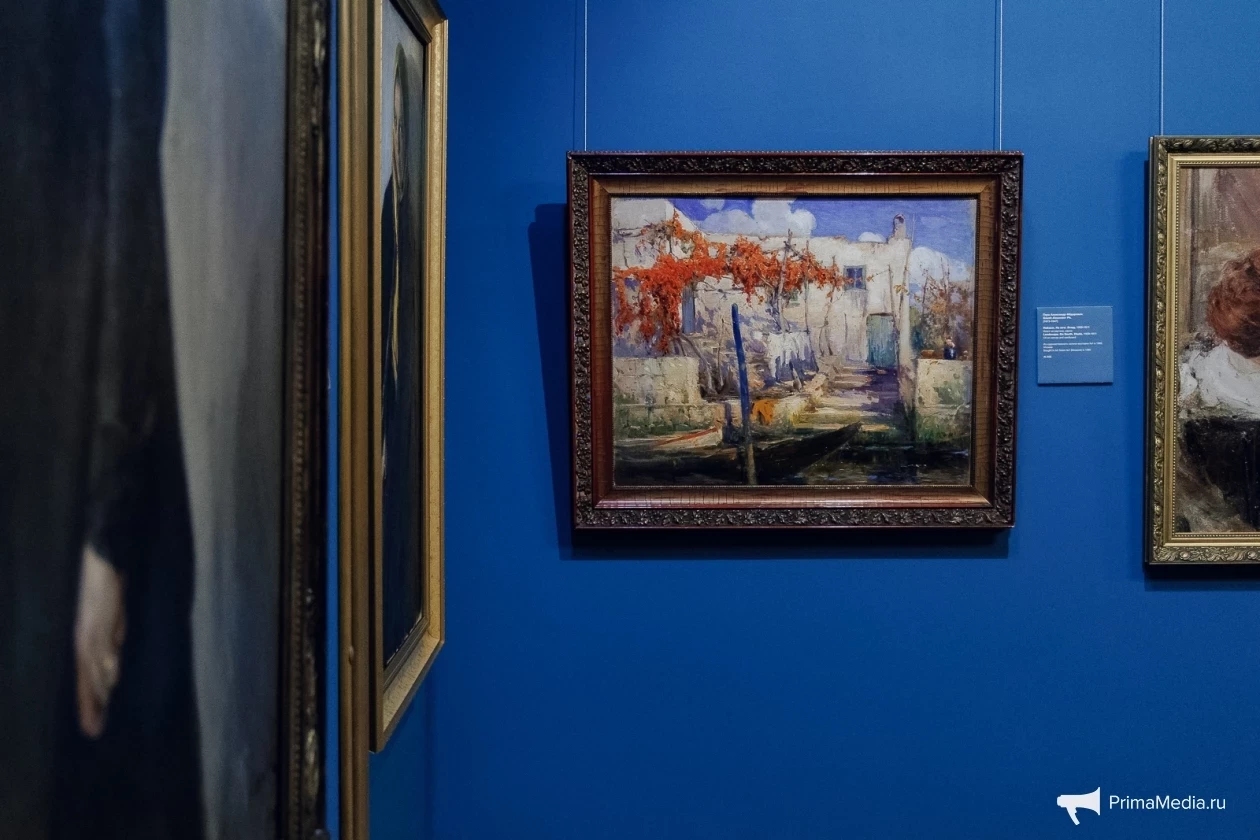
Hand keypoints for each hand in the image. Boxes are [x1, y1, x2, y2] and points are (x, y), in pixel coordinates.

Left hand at [73, 545, 125, 737]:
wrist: (102, 554)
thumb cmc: (105, 581)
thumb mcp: (111, 614)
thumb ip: (113, 632)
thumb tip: (116, 653)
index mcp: (83, 637)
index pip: (82, 675)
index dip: (87, 699)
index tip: (92, 724)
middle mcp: (82, 636)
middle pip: (83, 677)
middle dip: (88, 704)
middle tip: (93, 730)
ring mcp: (90, 629)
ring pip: (90, 667)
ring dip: (95, 691)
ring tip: (100, 714)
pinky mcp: (99, 618)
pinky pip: (101, 646)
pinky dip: (104, 664)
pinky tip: (110, 680)